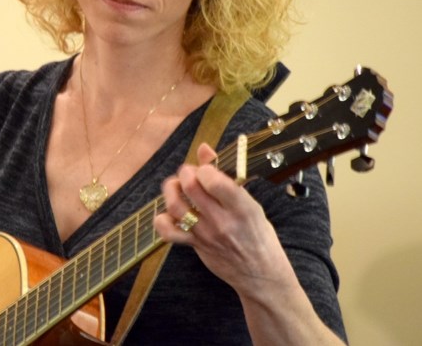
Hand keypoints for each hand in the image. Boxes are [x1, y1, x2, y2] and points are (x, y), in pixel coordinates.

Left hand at [154, 143, 293, 297]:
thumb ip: (225, 177)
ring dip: (171, 189)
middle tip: (190, 174)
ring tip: (177, 186)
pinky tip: (170, 212)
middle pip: (190, 187)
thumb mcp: (250, 204)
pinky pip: (168, 232)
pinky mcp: (194, 245)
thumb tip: (203, 148)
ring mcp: (205, 234)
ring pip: (175, 206)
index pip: (215, 181)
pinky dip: (161, 219)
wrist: (260, 273)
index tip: (206, 169)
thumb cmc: (257, 234)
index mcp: (241, 207)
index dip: (204, 168)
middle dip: (186, 172)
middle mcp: (222, 220)